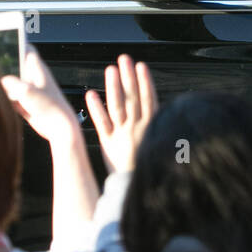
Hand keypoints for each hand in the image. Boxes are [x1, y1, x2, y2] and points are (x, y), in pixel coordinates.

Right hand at [1, 47, 80, 145]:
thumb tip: (1, 81)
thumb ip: (13, 84)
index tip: (2, 38)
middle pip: (16, 64)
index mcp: (38, 69)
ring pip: (12, 82)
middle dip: (4, 63)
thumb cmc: (51, 108)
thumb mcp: (29, 93)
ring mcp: (30, 91)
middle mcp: (33, 78)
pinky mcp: (26, 104)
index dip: (16, 41)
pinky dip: (4, 98)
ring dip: (3, 83)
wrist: (60, 129)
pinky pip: (11, 97)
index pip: (27, 48)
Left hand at [85, 54, 156, 173]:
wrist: (137, 192)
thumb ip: (158, 128)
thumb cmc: (148, 170)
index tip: (141, 66)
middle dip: (129, 77)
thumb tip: (158, 111)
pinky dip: (96, 109)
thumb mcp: (161, 148)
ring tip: (110, 69)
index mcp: (152, 129)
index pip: (149, 100)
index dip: (145, 82)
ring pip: (119, 106)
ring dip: (115, 87)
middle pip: (133, 98)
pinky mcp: (109, 145)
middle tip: (124, 58)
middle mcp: (137, 129)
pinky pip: (102, 124)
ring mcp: (122, 135)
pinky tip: (91, 94)